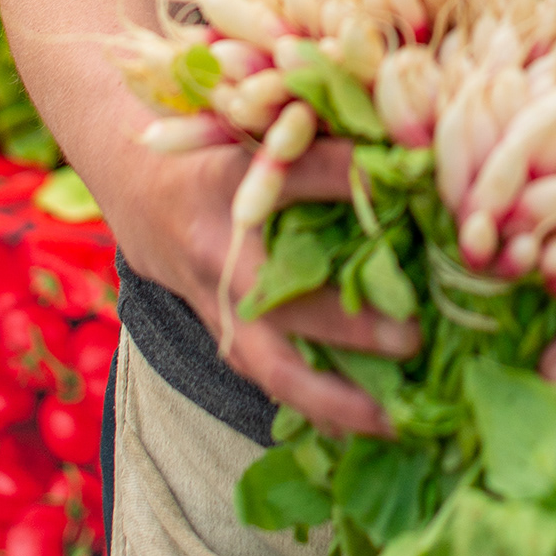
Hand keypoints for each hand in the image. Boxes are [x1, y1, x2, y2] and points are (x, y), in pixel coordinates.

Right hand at [108, 131, 420, 440]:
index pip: (297, 176)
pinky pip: (271, 379)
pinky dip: (317, 407)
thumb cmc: (219, 151)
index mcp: (228, 184)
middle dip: (346, 326)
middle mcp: (219, 254)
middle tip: (411, 334)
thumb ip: (321, 138)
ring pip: (272, 365)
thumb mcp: (257, 131)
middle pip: (281, 298)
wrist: (143, 191)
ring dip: (334, 397)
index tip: (413, 181)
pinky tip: (368, 424)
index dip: (350, 179)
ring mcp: (218, 306)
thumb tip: (404, 149)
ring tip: (395, 417)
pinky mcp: (223, 337)